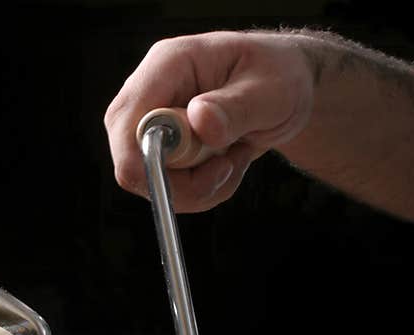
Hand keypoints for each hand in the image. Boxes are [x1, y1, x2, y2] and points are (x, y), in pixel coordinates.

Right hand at [104, 31, 315, 212]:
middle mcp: (149, 95)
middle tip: (225, 167)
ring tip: (232, 158)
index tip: (192, 178)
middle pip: (131, 159)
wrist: (287, 91)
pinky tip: (224, 163)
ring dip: (197, 186)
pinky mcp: (159, 148)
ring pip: (149, 180)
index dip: (146, 160)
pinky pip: (166, 187)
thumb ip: (236, 107)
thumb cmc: (279, 77)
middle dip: (181, 180)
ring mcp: (151, 124)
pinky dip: (200, 190)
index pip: (126, 122)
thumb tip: (200, 120)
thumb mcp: (272, 90)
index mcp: (168, 65)